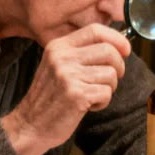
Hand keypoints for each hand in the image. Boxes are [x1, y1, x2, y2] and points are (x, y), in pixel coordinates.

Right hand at [1, 23, 130, 154]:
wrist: (30, 123)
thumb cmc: (49, 96)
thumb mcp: (57, 65)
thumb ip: (80, 53)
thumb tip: (118, 46)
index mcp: (58, 46)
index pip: (95, 30)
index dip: (116, 39)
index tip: (125, 50)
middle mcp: (62, 57)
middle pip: (109, 51)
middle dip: (118, 67)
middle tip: (109, 80)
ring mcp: (68, 75)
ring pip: (110, 74)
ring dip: (108, 88)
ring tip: (91, 95)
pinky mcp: (76, 94)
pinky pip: (106, 93)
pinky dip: (102, 102)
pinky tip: (87, 105)